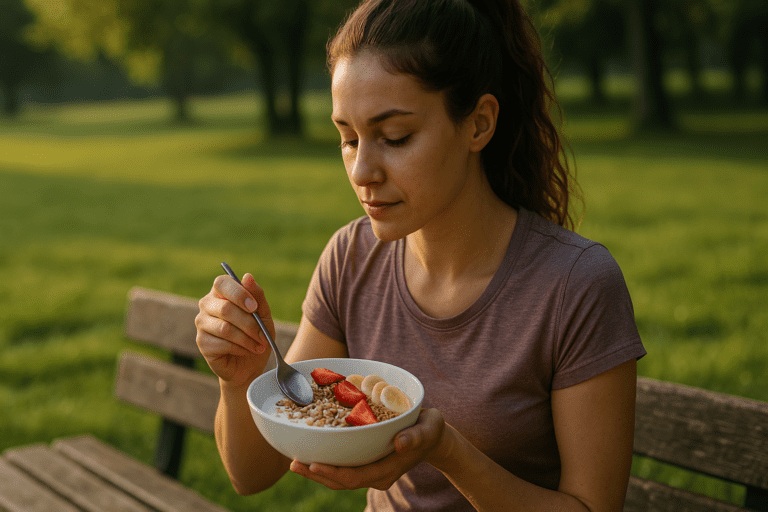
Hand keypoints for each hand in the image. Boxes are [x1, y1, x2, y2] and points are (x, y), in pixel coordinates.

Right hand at [195, 273, 274, 386]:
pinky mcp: (201, 342)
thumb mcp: (263, 314)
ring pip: (225, 328)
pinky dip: (240, 348)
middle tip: (263, 335)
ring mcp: (202, 323)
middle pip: (226, 308)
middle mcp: (207, 304)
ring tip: (259, 345)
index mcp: (222, 292)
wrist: (250, 364)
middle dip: (249, 324)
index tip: (254, 307)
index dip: (239, 293)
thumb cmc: (257, 334)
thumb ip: (257, 295)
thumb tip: (247, 276)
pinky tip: (246, 351)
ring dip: (247, 339)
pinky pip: (222, 343)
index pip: (222, 282)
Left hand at [289, 408, 450, 490]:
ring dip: (316, 471)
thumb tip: (400, 443)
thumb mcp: (429, 428)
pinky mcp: (366, 464)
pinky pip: (342, 468)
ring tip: (294, 461)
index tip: (313, 463)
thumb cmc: (430, 429)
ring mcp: (370, 471)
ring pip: (338, 478)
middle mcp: (377, 475)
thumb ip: (416, 436)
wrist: (432, 435)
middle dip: (316, 474)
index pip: (355, 477)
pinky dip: (326, 462)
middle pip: (341, 481)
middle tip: (293, 463)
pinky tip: (310, 452)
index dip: (333, 473)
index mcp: (388, 470)